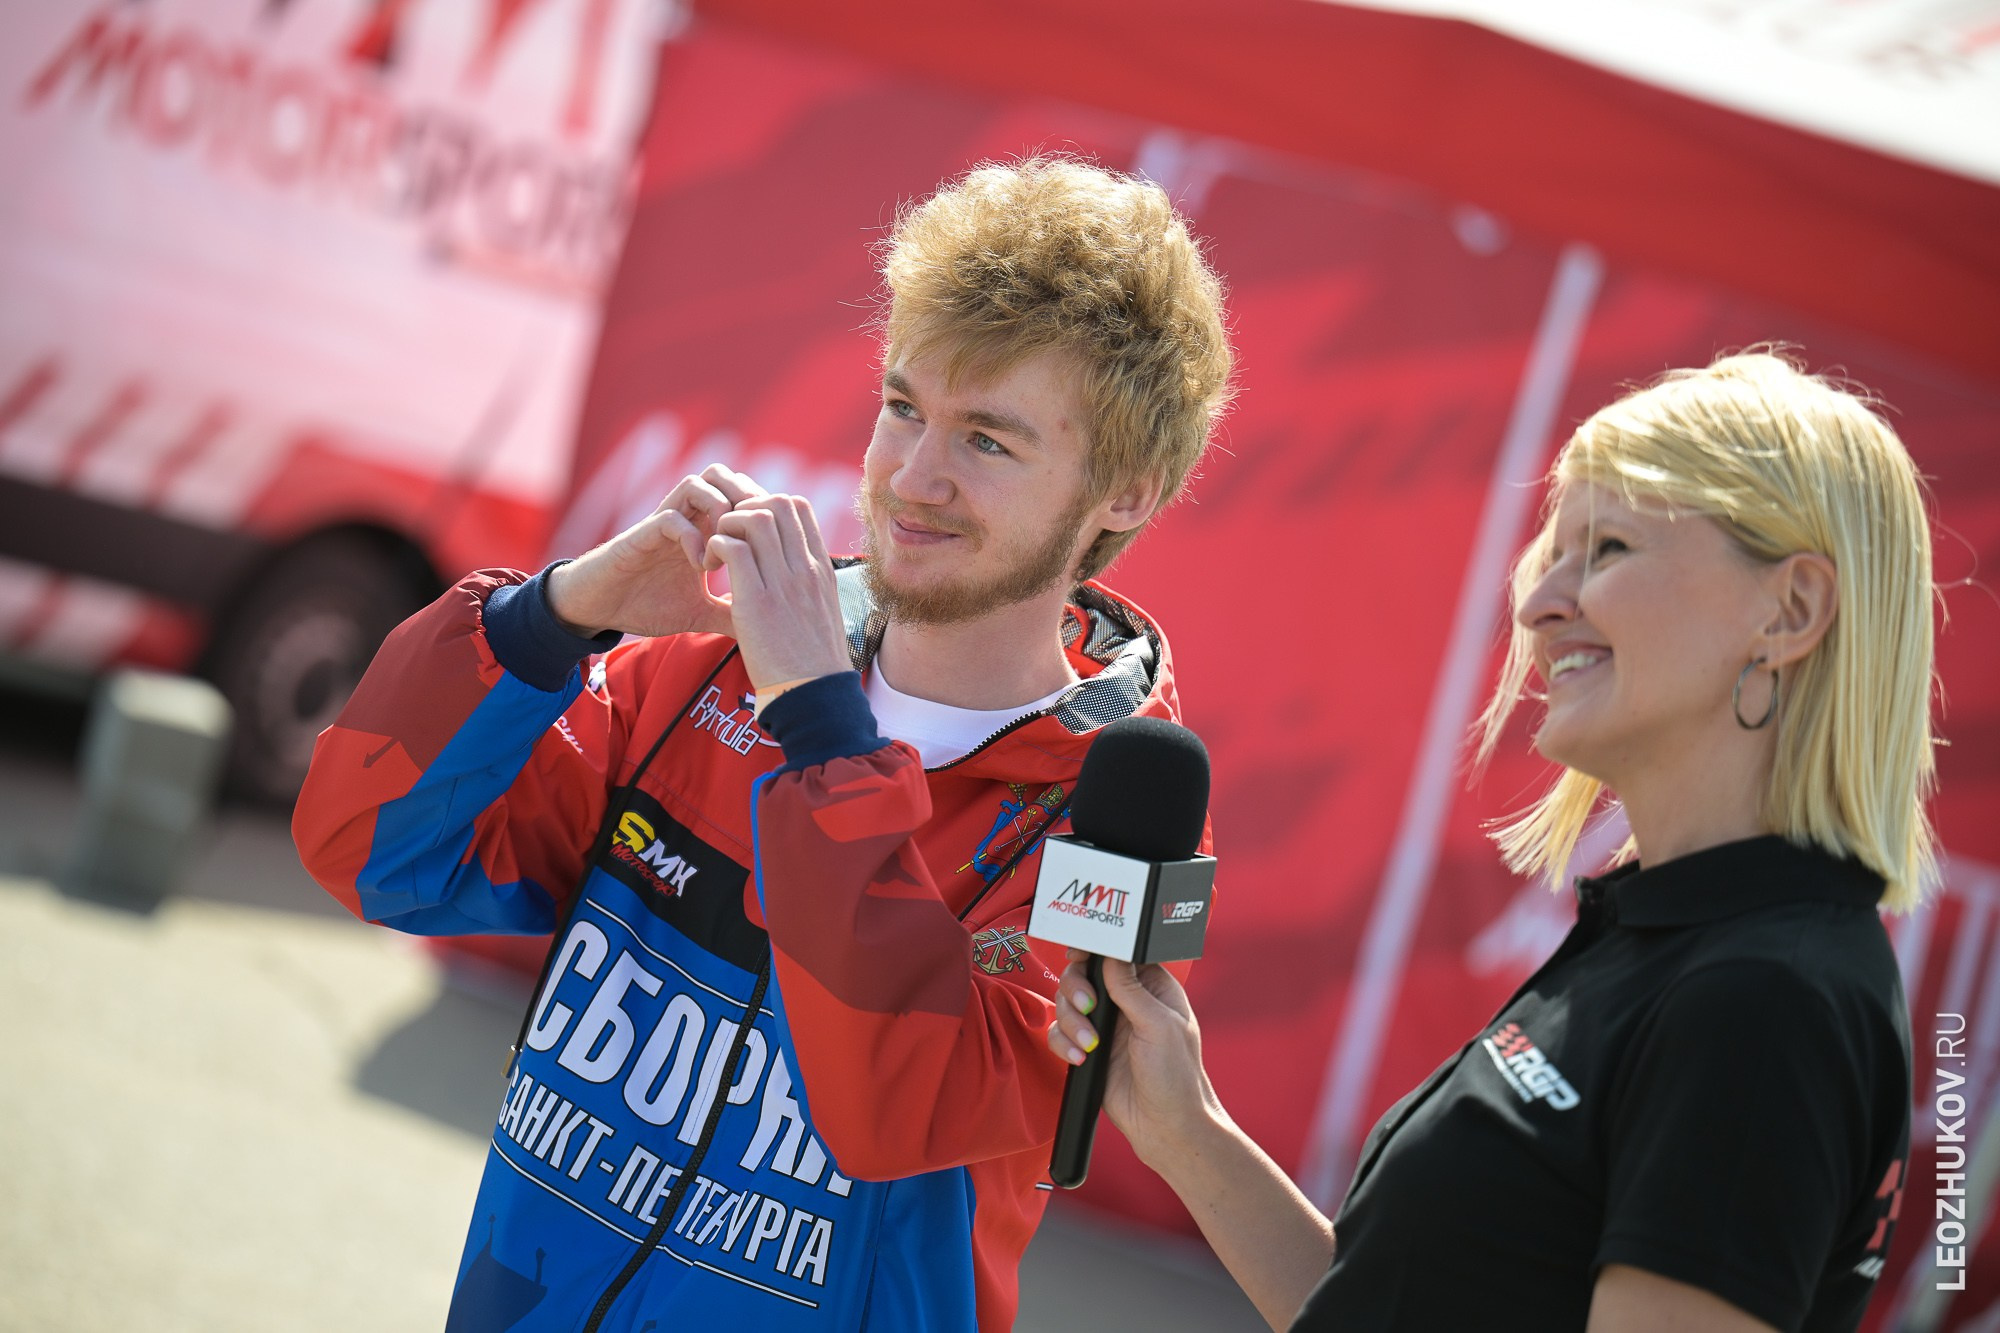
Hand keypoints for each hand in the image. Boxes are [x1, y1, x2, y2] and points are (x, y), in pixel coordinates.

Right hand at [546, 465, 763, 637]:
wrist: (597, 609)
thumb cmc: (644, 604)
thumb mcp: (698, 613)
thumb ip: (729, 614)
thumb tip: (762, 630)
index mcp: (702, 530)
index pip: (741, 497)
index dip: (761, 512)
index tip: (771, 549)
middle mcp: (685, 518)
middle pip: (724, 477)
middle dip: (746, 503)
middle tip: (754, 541)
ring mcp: (663, 522)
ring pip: (700, 483)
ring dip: (721, 512)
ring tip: (727, 552)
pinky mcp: (641, 534)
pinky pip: (671, 516)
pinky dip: (692, 537)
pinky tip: (700, 566)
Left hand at [704, 493, 851, 688]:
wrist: (815, 698)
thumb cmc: (813, 664)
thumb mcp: (821, 615)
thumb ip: (806, 588)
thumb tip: (790, 576)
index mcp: (820, 570)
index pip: (798, 507)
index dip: (766, 505)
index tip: (747, 532)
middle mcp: (805, 569)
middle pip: (776, 501)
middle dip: (743, 508)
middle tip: (726, 537)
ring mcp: (784, 583)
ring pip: (754, 517)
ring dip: (726, 525)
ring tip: (715, 552)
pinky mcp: (757, 602)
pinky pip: (732, 547)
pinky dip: (714, 547)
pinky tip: (708, 568)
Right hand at [1047, 949, 1218, 1168]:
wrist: (1165, 1126)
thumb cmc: (1177, 1077)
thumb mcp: (1159, 1025)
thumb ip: (1130, 988)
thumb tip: (1111, 954)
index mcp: (1152, 987)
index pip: (1117, 954)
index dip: (1095, 951)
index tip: (1080, 955)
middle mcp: (1126, 1001)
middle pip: (1083, 974)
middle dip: (1077, 989)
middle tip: (1087, 1005)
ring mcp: (1105, 1025)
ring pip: (1067, 1003)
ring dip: (1071, 1022)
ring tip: (1089, 1044)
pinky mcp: (1088, 1049)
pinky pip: (1059, 1034)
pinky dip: (1063, 1043)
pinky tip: (1081, 1058)